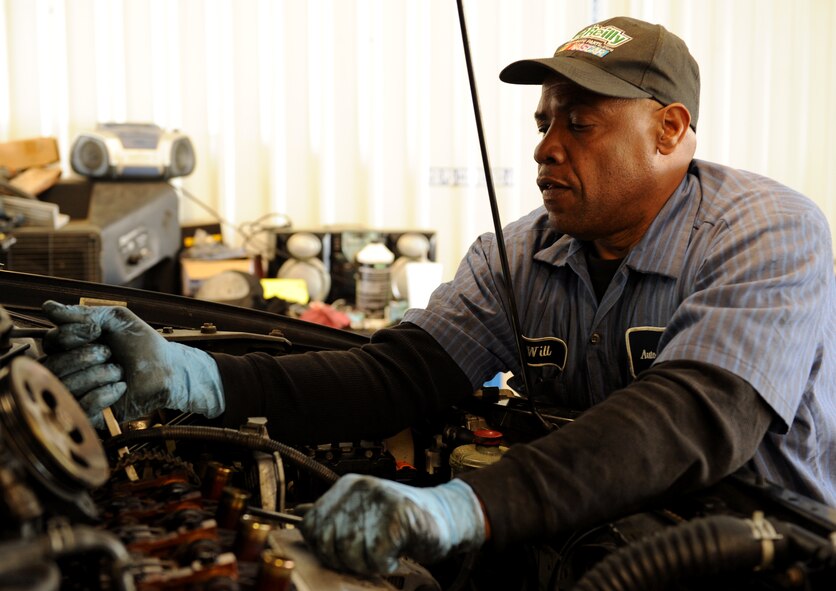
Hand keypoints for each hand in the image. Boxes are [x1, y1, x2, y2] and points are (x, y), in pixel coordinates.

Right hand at [40, 300, 224, 426]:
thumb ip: (82, 314)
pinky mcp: (91, 416)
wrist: (167, 369)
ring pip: (66, 387)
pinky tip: (120, 388)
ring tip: (119, 371)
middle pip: (53, 366)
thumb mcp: (115, 319)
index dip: (71, 335)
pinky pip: (81, 408)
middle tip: (109, 353)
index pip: (50, 342)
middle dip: (84, 356)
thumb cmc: (142, 343)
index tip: (96, 331)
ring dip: (98, 375)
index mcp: (71, 348)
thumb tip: (47, 307)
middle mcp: (69, 371)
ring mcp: (78, 394)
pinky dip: (103, 395)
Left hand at [301, 474, 486, 574]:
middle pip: (329, 543)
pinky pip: (377, 558)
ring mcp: (381, 500)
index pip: (311, 525)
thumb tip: (297, 514)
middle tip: (368, 553)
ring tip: (383, 549)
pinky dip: (387, 563)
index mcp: (347, 486)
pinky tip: (396, 552)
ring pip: (352, 553)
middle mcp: (361, 488)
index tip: (342, 551)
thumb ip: (333, 513)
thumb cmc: (402, 519)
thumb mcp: (363, 510)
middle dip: (346, 559)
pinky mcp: (400, 517)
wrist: (446, 515)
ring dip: (369, 562)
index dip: (323, 548)